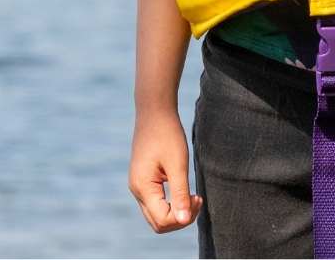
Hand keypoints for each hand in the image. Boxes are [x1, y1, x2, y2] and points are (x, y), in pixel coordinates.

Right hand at [129, 109, 201, 232]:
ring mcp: (137, 185)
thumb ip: (180, 194)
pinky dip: (170, 203)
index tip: (198, 198)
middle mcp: (136, 189)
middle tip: (197, 199)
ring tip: (193, 196)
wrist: (154, 111)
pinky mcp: (143, 180)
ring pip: (156, 214)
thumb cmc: (167, 135)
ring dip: (176, 212)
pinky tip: (183, 190)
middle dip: (180, 219)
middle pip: (157, 223)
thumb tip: (184, 220)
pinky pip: (155, 203)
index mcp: (142, 187)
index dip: (183, 217)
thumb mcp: (178, 165)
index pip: (162, 220)